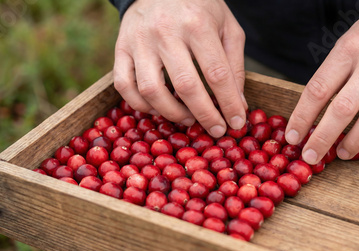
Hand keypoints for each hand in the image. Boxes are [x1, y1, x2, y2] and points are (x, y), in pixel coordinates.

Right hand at [113, 0, 246, 137]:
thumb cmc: (199, 9)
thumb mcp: (227, 28)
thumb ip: (235, 65)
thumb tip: (238, 105)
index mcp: (197, 24)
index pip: (216, 73)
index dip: (228, 104)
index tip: (236, 123)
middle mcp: (166, 32)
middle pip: (186, 85)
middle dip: (204, 115)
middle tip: (215, 130)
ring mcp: (139, 41)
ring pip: (151, 90)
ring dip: (172, 114)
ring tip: (189, 119)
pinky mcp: (120, 48)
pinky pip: (124, 86)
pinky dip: (140, 105)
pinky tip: (158, 108)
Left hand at [285, 0, 358, 163]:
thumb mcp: (350, 41)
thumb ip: (334, 72)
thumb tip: (312, 110)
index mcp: (348, 50)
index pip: (318, 89)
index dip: (302, 117)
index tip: (293, 137)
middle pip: (342, 109)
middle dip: (322, 138)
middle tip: (311, 156)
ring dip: (354, 142)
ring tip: (342, 153)